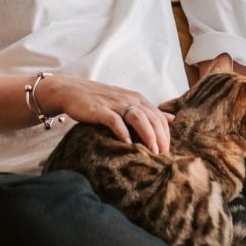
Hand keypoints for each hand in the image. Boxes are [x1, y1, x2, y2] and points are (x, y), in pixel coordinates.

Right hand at [46, 76, 172, 154]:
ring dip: (147, 134)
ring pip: (138, 117)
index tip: (167, 151)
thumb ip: (149, 111)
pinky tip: (127, 144)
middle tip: (162, 154)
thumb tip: (172, 118)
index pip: (158, 117)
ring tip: (151, 151)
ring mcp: (115, 104)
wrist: (73, 91)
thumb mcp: (128, 103)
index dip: (165, 134)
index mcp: (138, 99)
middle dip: (160, 137)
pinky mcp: (100, 109)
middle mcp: (129, 100)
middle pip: (152, 118)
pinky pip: (114, 120)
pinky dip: (122, 132)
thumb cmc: (102, 101)